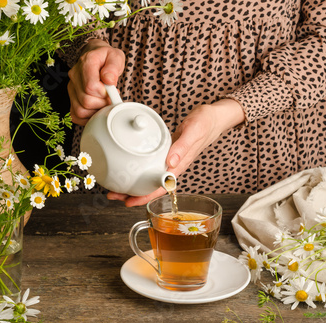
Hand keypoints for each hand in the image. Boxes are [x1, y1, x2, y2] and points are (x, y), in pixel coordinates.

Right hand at [67, 39, 124, 125]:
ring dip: (96, 111)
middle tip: (110, 98)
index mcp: (86, 63)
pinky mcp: (71, 99)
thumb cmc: (107, 58)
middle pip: (86, 101)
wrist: (96, 57)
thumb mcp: (115, 57)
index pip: (91, 87)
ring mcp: (71, 88)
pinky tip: (97, 109)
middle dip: (103, 103)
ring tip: (104, 102)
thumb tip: (109, 80)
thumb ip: (113, 67)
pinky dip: (88, 117)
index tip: (112, 91)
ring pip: (80, 111)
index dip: (105, 94)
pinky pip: (76, 116)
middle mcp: (74, 76)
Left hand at [107, 98, 245, 206]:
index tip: (130, 202)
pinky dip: (138, 169)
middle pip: (151, 186)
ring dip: (133, 183)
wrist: (212, 117)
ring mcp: (169, 160)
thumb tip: (171, 163)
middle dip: (132, 193)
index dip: (144, 197)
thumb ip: (182, 147)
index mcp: (179, 165)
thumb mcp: (194, 131)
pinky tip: (129, 168)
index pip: (160, 187)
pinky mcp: (166, 153)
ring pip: (149, 177)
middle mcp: (173, 166)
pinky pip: (150, 166)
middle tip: (113, 195)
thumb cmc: (205, 123)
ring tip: (116, 186)